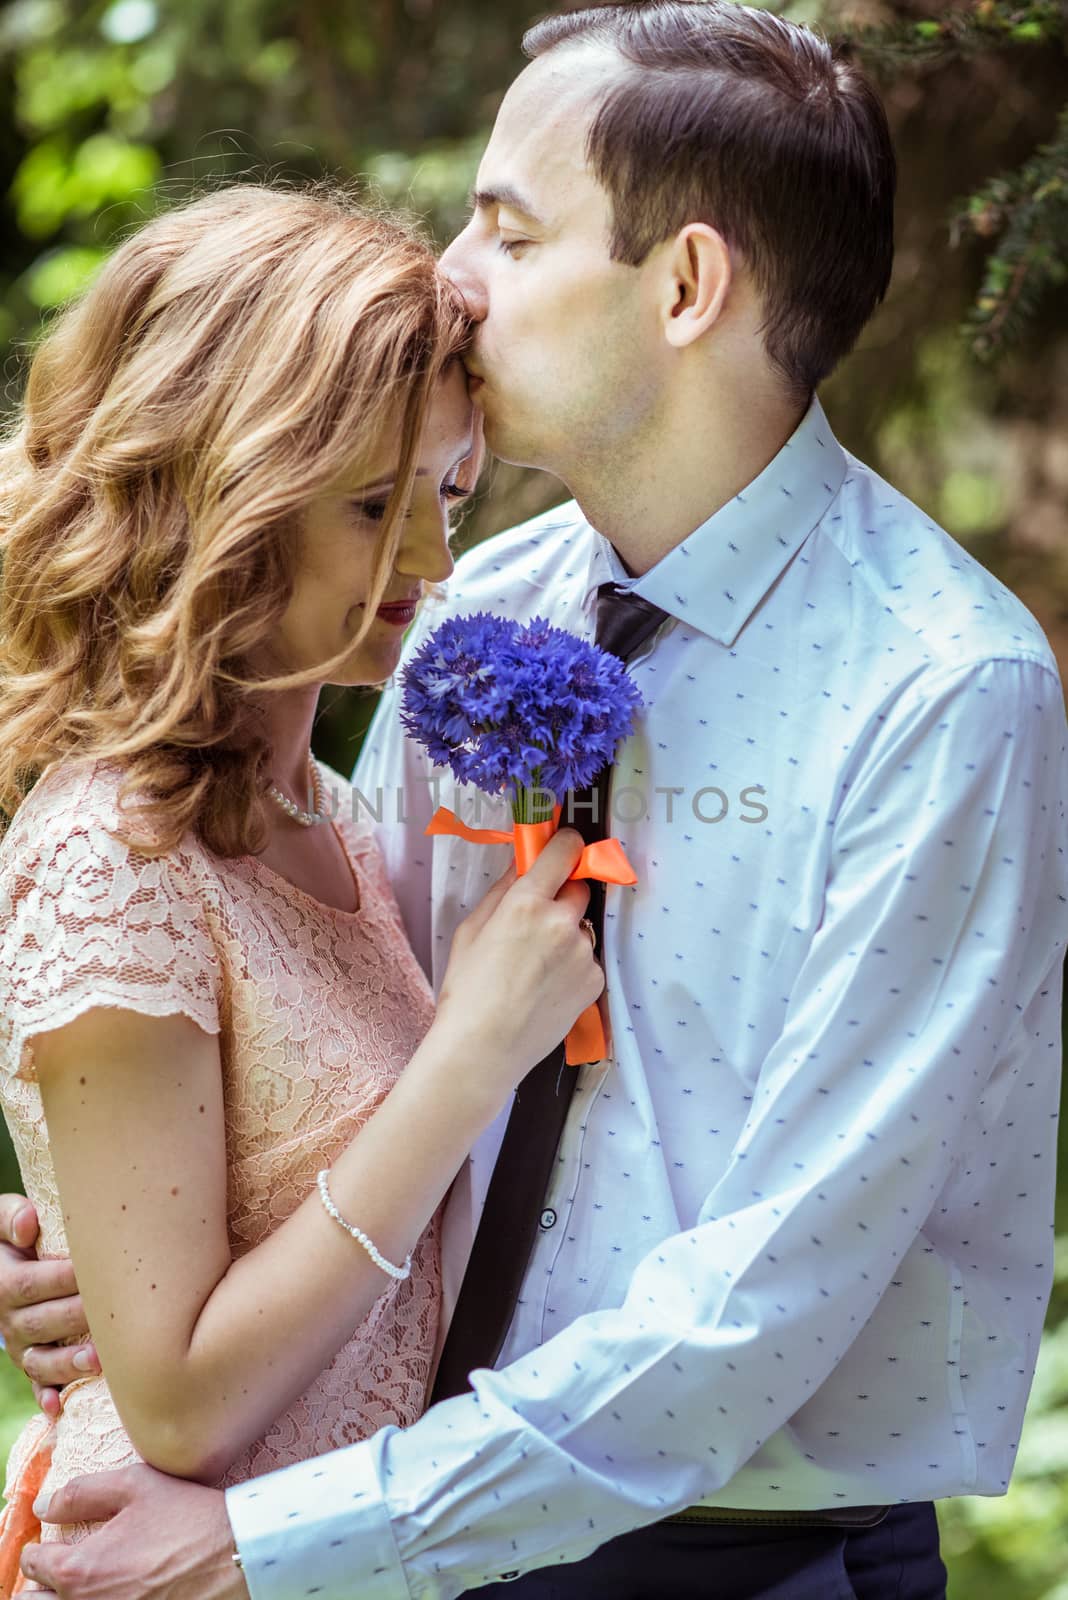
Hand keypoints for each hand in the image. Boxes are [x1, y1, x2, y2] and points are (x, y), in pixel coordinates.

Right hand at [0, 1195, 97, 1419]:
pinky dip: (46, 1396)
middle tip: (116, 1313)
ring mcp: (20, 1345)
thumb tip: (28, 1223)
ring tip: (98, 1360)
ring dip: (68, 1364)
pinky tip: (59, 1407)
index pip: (33, 1282)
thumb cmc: (14, 1237)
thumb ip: (10, 1217)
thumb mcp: (1, 1219)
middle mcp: (10, 1319)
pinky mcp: (30, 1360)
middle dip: (78, 1318)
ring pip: (41, 1360)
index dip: (64, 1278)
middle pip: (43, 1322)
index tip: (96, 1270)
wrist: (2, 1267)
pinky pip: (36, 1384)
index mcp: (5, 1283)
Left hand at [22, 1466, 245, 1599]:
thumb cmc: (187, 1517)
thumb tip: (44, 1507)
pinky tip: (114, 1591)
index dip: (40, 1549)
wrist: (235, 1556)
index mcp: (80, 1570)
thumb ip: (80, 1493)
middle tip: (58, 1571)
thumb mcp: (135, 1485)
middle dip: (41, 1586)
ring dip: (65, 1598)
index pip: (34, 1564)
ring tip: (85, 1583)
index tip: (52, 1543)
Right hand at [434, 827, 604, 1090]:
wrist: (484, 1048)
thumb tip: (521, 865)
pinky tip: (548, 987)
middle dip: (563, 896)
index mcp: (526, 903)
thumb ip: (501, 891)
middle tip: (539, 920)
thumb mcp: (471, 930)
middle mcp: (561, 922)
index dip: (566, 845)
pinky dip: (573, 967)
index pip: (564, 851)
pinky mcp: (594, 980)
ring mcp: (583, 953)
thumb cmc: (467, 989)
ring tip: (538, 966)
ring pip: (582, 928)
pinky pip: (587, 960)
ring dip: (568, 935)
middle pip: (578, 888)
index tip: (564, 847)